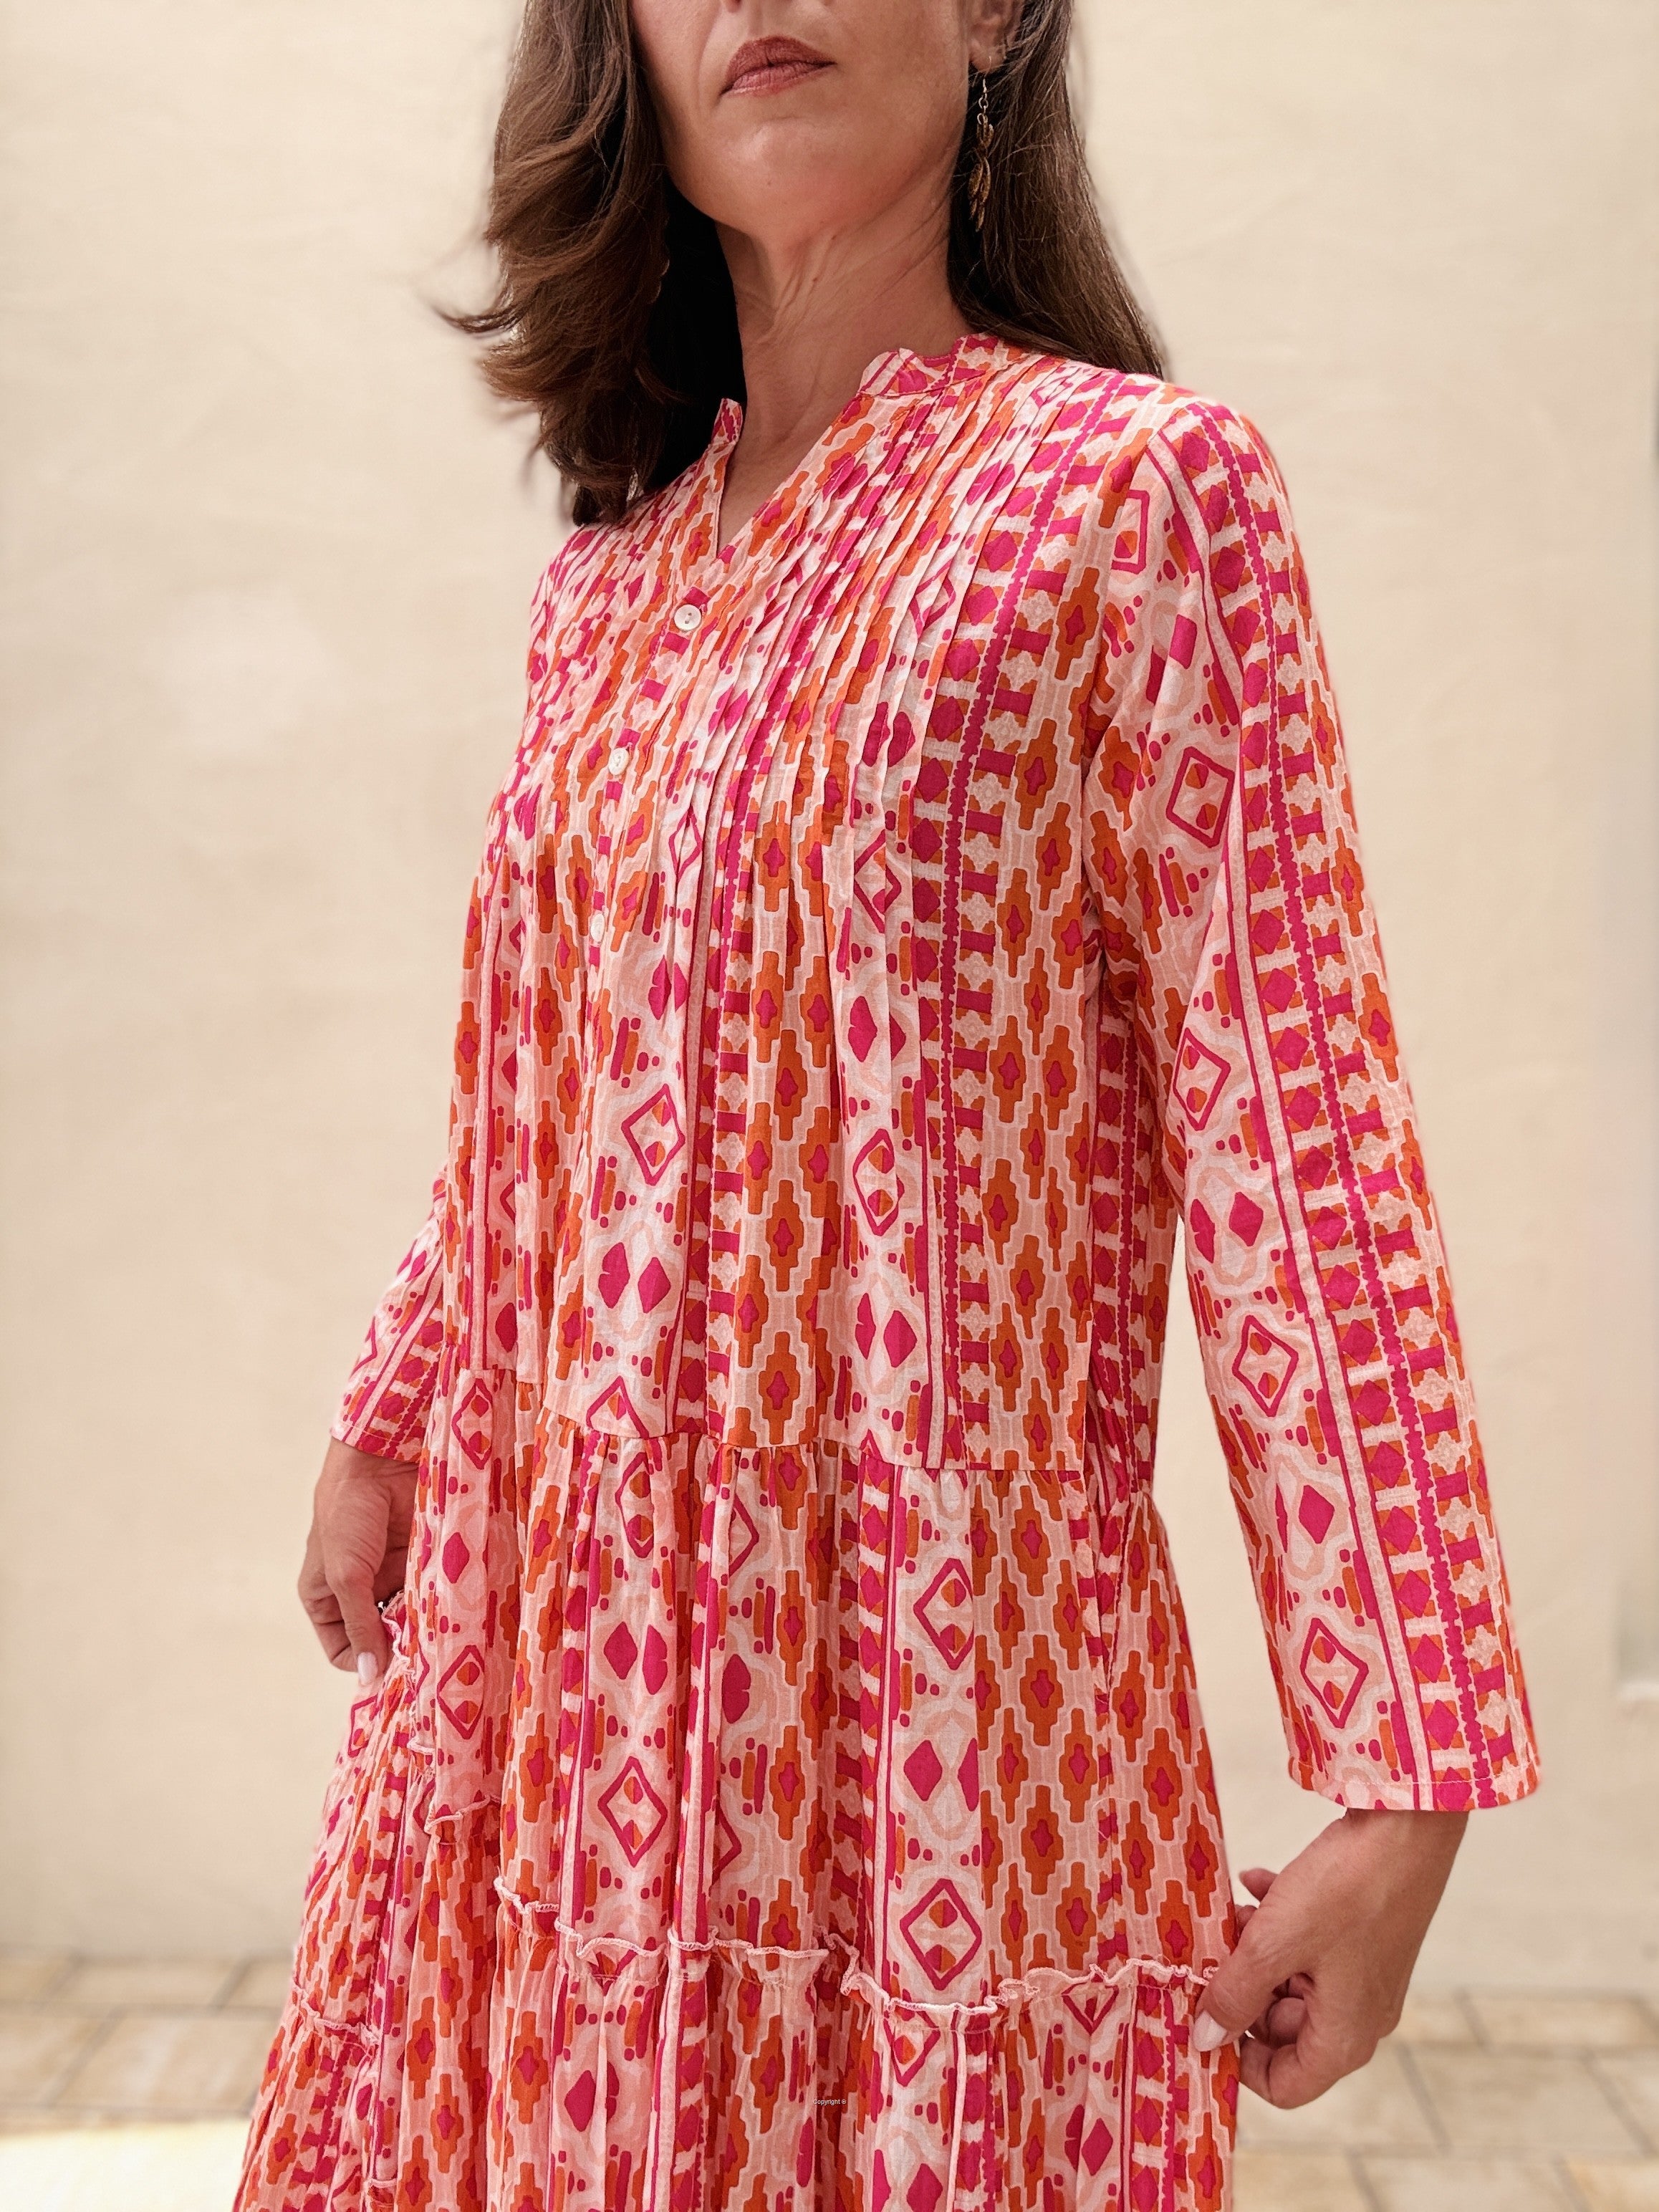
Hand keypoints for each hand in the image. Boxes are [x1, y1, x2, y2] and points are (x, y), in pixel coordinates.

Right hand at [297, 1436, 419, 1685]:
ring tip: (442, 1633)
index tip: (393, 1669)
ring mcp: (392, 1576)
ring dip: (423, 1625)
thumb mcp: (345, 1575)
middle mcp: (360, 1592)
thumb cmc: (348, 1514)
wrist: (380, 1458)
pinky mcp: (420, 1560)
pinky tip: (452, 1609)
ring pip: (410, 1618)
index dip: (365, 1662)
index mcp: (326, 1599)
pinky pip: (431, 1593)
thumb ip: (358, 1625)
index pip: (344, 1649)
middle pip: (382, 1637)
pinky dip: (440, 1602)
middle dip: (400, 1647)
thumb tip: (369, 1676)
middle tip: (426, 1656)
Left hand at [1192, 1806, 1467, 2104]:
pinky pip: (1309, 1944)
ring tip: (1234, 1911)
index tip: (1204, 2018)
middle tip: (1213, 1951)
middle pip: (1285, 2030)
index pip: (1286, 2085)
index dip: (1239, 2060)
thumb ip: (1235, 1995)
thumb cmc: (1347, 1889)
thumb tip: (1204, 2040)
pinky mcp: (1362, 1935)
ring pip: (1292, 1980)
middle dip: (1242, 1990)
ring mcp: (1363, 1974)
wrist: (1407, 1823)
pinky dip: (1279, 1920)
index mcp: (1345, 2036)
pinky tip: (1256, 1881)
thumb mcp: (1274, 1944)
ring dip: (1256, 1949)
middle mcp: (1360, 2014)